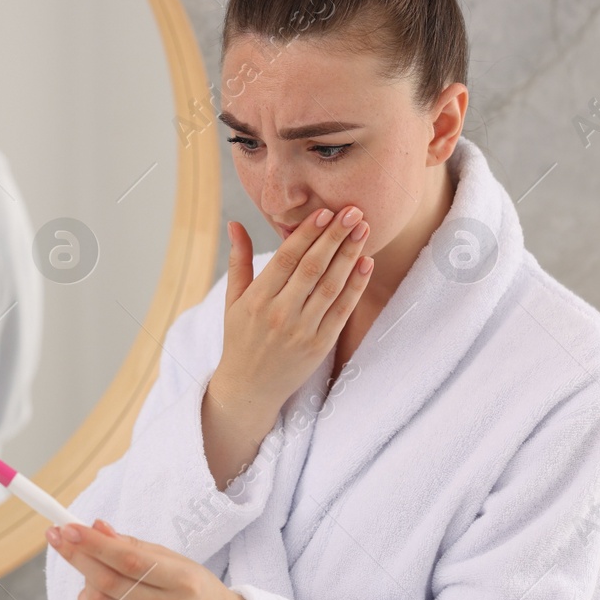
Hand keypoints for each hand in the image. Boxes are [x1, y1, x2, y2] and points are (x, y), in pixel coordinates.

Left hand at [47, 518, 250, 599]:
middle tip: (59, 536)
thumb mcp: (175, 559)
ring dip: (83, 578)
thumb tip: (96, 527)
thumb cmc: (192, 588)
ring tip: (88, 565)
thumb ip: (133, 545)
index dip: (93, 544)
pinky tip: (90, 590)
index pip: (128, 560)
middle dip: (77, 555)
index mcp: (182, 581)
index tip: (68, 527)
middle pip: (108, 582)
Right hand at [213, 206, 372, 419]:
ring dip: (350, 255)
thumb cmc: (240, 339)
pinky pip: (342, 311)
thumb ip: (238, 261)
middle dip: (335, 237)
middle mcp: (279, 313)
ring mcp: (302, 331)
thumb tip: (235, 223)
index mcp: (257, 299)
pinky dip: (356, 286)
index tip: (325, 212)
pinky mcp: (320, 345)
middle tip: (353, 211)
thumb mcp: (233, 300)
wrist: (250, 388)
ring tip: (364, 229)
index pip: (286, 258)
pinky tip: (366, 263)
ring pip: (330, 286)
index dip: (308, 233)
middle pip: (312, 267)